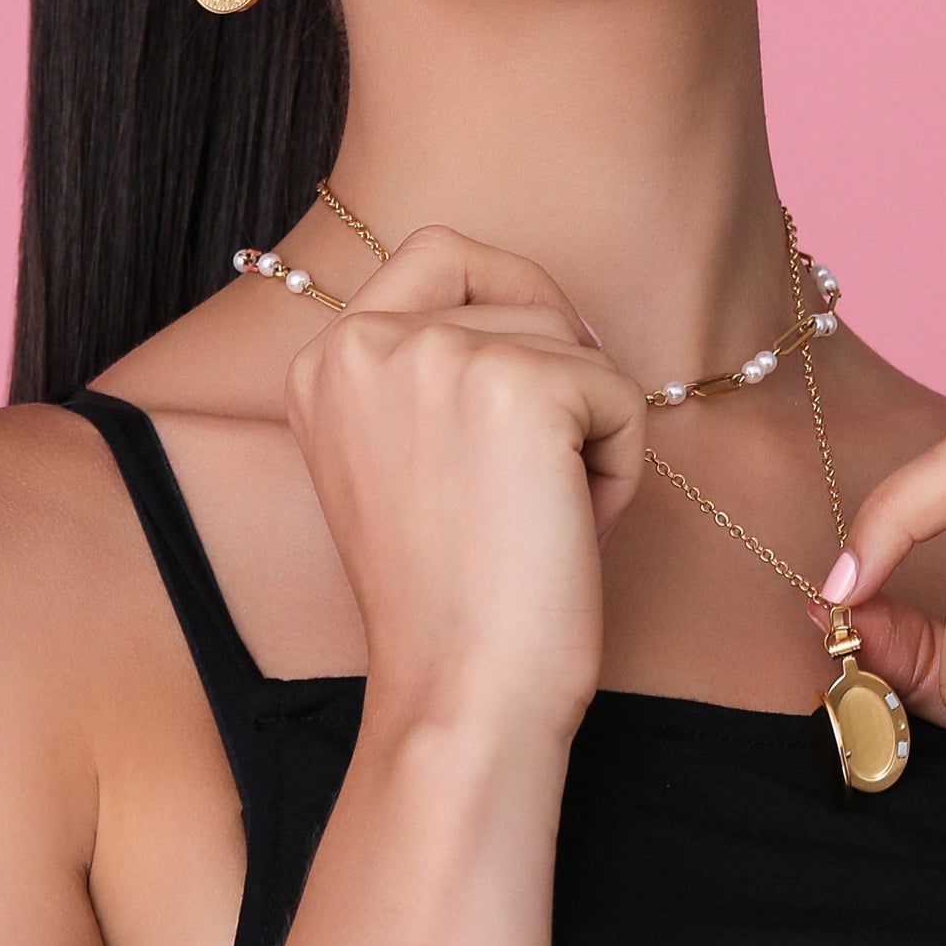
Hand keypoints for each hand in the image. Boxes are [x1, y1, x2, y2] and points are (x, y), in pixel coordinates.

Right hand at [283, 226, 646, 739]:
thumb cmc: (452, 595)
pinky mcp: (520, 386)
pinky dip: (622, 465)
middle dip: (559, 367)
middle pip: (520, 287)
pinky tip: (572, 529)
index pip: (441, 251)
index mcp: (323, 359)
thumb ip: (436, 373)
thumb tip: (555, 312)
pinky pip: (621, 390)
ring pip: (576, 344)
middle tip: (542, 469)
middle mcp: (363, 340)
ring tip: (539, 518)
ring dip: (588, 430)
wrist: (460, 694)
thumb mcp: (406, 457)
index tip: (527, 391)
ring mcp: (438, 354)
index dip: (511, 302)